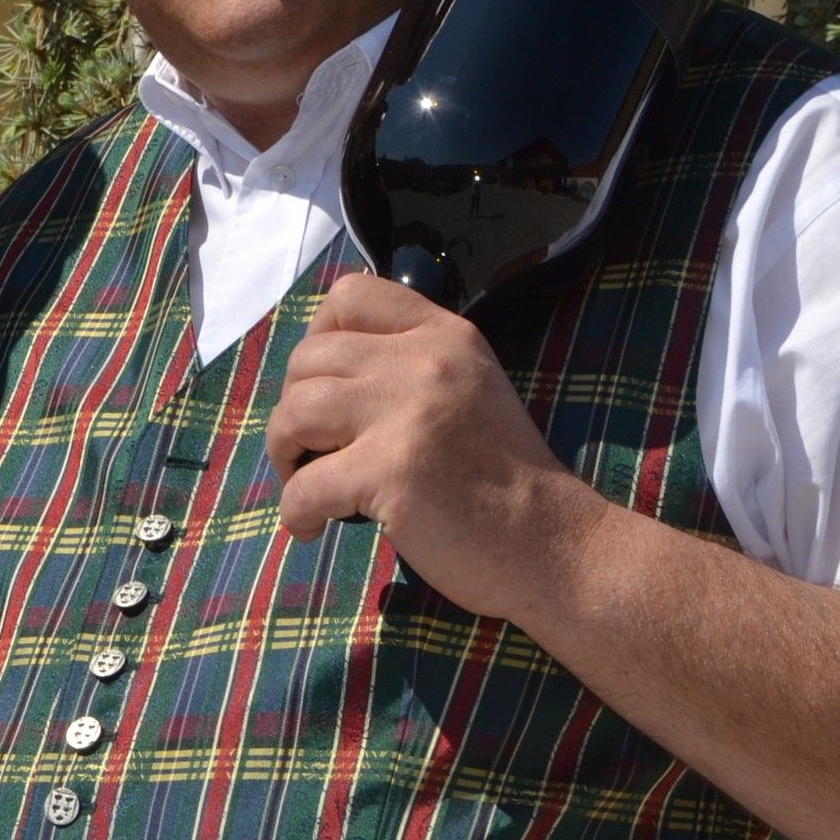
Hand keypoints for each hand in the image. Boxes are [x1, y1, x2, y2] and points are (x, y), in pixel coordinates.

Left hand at [264, 270, 601, 624]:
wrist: (555, 546)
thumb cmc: (504, 480)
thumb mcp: (468, 390)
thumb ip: (409, 366)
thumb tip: (320, 372)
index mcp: (445, 336)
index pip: (351, 294)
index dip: (318, 336)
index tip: (323, 383)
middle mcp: (425, 362)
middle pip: (308, 358)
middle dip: (292, 407)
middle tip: (309, 449)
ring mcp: (408, 415)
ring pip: (294, 412)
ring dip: (284, 453)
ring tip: (305, 482)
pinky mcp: (391, 472)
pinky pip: (305, 485)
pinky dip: (296, 512)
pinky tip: (313, 527)